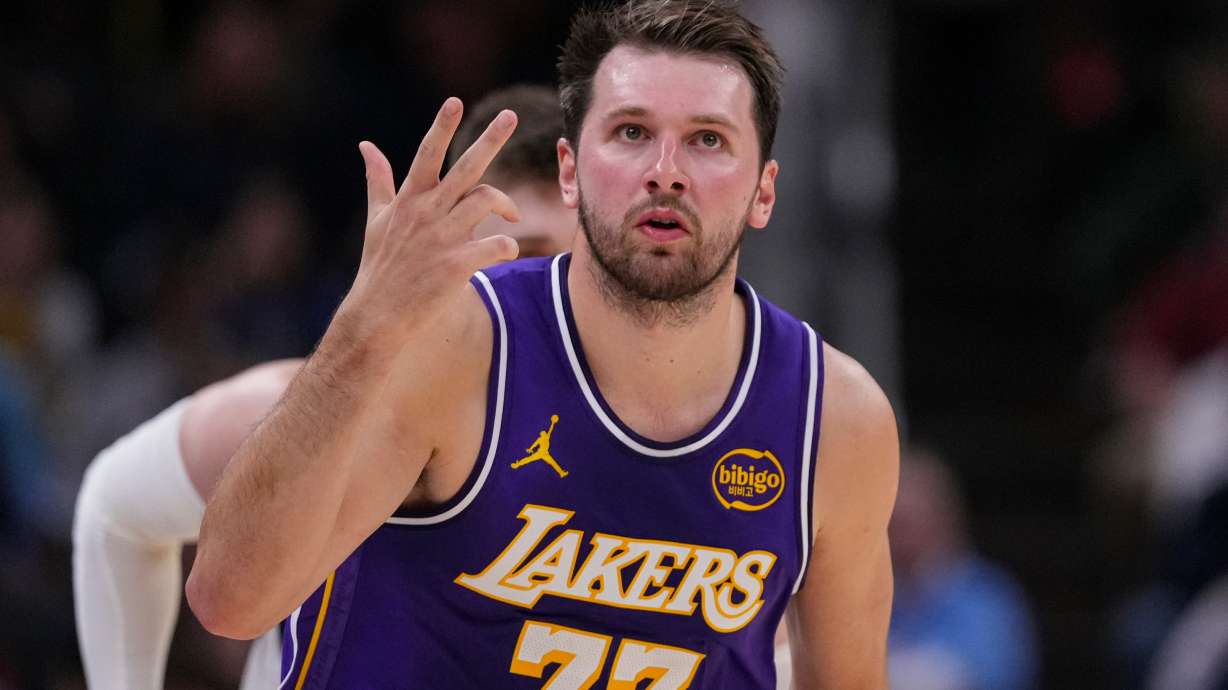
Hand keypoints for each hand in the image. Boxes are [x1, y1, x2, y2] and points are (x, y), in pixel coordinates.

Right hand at [340, 97, 520, 345]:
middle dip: (490, 139)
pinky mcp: (456, 265)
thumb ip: (378, 181)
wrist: (377, 316)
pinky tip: (506, 252)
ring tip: (511, 216)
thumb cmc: (380, 267)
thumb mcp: (377, 219)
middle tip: (510, 115)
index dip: (441, 126)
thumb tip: (366, 145)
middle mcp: (427, 212)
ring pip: (487, 200)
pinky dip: (507, 246)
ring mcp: (442, 238)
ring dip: (507, 205)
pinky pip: (497, 245)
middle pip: (466, 167)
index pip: (427, 154)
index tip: (454, 101)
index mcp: (410, 199)